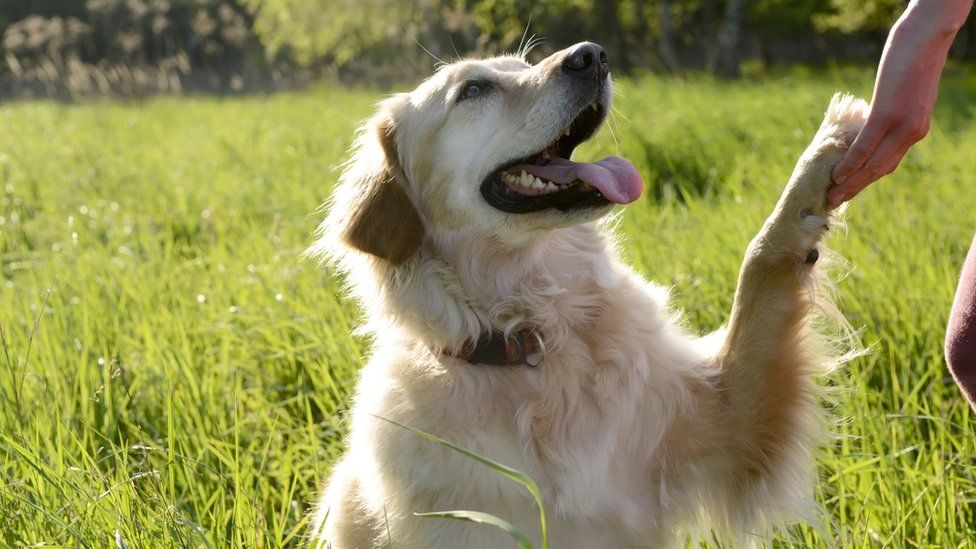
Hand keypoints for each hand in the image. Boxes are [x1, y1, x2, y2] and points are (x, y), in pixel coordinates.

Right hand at [828, 0, 971, 207]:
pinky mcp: (888, 115)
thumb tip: (873, 123)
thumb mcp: (907, 93)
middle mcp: (913, 133)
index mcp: (917, 129)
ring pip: (873, 164)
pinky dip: (850, 163)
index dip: (866, 180)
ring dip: (851, 183)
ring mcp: (901, 125)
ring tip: (832, 195)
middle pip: (880, 170)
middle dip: (856, 189)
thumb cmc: (913, 59)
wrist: (927, 38)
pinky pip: (865, 146)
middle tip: (834, 201)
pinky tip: (837, 173)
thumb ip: (893, 112)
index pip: (888, 163)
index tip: (848, 191)